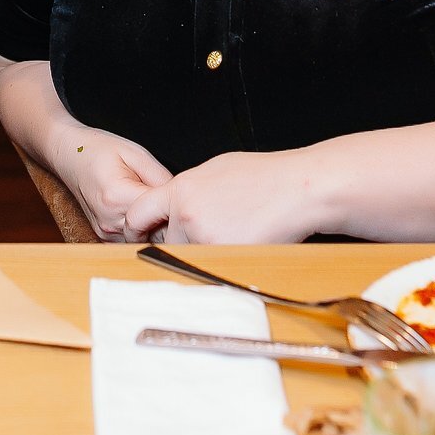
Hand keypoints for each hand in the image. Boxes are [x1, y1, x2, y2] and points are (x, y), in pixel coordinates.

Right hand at [51, 126, 172, 241]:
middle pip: (154, 231)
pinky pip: (133, 239)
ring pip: (145, 239)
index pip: (160, 214)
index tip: (182, 197)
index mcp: (117, 197)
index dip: (175, 206)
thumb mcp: (137, 154)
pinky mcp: (104, 236)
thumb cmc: (99, 150)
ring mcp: (105, 232)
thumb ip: (161, 179)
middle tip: (173, 201)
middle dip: (167, 218)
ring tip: (156, 204)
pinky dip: (142, 229)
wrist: (68, 156)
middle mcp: (109, 220)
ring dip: (155, 226)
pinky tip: (143, 211)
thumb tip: (180, 199)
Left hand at [123, 149, 322, 243]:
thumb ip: (189, 188)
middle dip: (183, 240)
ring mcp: (204, 237)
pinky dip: (224, 260)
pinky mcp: (224, 256)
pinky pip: (212, 266)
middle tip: (212, 230)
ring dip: (205, 251)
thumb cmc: (265, 177)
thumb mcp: (216, 169)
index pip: (139, 213)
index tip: (138, 235)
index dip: (136, 227)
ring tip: (236, 230)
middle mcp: (186, 213)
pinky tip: (245, 240)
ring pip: (190, 255)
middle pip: (168, 239)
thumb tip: (174, 203)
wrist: (298, 189)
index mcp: (181, 189)